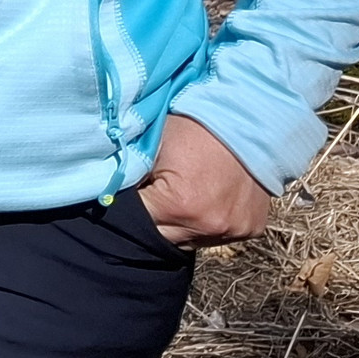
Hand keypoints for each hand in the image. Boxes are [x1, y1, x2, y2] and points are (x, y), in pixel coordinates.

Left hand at [140, 115, 272, 246]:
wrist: (251, 118)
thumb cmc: (196, 125)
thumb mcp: (152, 144)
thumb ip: (128, 175)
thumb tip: (107, 197)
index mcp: (180, 206)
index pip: (136, 222)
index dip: (129, 205)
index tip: (130, 191)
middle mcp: (210, 226)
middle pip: (162, 236)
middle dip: (153, 217)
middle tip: (154, 189)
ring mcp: (234, 230)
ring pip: (189, 239)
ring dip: (180, 222)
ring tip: (184, 189)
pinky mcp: (251, 229)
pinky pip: (216, 233)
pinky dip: (206, 219)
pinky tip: (206, 194)